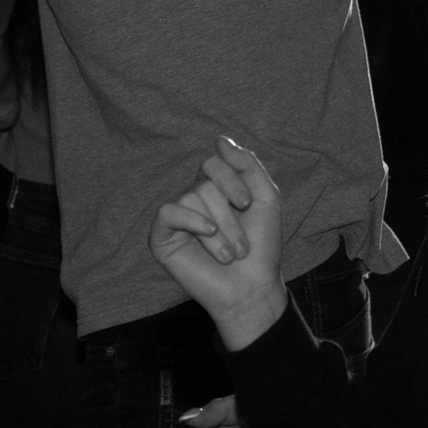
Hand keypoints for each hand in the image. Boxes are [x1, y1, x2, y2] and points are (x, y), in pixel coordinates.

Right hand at [149, 138, 289, 347]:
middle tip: (241, 245)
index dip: (232, 179)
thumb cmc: (261, 247)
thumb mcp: (266, 198)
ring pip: (191, 198)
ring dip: (219, 230)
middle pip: (204, 182)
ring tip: (228, 255)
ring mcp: (176, 217)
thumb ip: (248, 165)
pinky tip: (208, 235)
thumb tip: (220, 139)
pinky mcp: (161, 237)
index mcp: (215, 188)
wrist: (251, 288)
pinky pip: (167, 212)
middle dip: (229, 214)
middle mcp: (193, 198)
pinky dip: (191, 221)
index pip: (213, 162)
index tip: (248, 204)